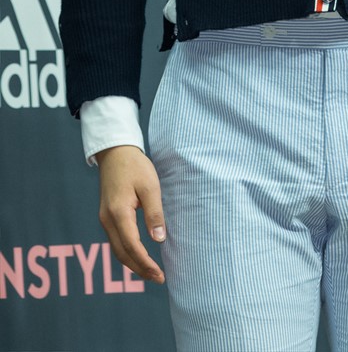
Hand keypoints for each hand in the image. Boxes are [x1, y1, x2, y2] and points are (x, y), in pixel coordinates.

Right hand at [96, 144, 166, 282]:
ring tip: (151, 272)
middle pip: (122, 254)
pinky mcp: (107, 216)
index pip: (132, 246)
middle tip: (159, 278)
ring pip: (117, 250)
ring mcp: (105, 219)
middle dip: (140, 269)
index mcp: (118, 213)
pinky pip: (116, 241)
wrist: (115, 152)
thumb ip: (154, 213)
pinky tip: (140, 256)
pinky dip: (128, 252)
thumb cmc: (135, 167)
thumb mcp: (150, 186)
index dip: (145, 263)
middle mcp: (107, 220)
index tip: (160, 274)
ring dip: (133, 263)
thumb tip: (159, 240)